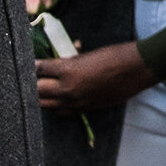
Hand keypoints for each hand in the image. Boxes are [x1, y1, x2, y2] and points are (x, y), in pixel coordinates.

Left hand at [35, 41, 157, 113]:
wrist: (137, 69)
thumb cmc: (116, 54)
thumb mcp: (89, 53)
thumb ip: (71, 59)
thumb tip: (60, 60)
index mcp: (69, 70)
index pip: (40, 69)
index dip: (32, 66)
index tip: (27, 63)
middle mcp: (67, 89)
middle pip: (37, 91)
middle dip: (32, 83)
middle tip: (30, 77)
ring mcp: (75, 102)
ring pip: (45, 105)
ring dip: (40, 97)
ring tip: (39, 89)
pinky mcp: (83, 109)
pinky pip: (60, 111)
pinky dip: (54, 105)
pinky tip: (55, 99)